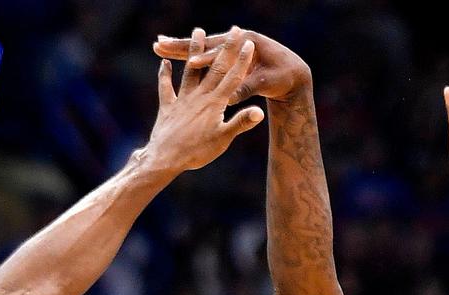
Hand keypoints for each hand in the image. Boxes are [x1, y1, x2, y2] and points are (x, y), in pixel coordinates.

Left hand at [143, 28, 263, 172]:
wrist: (165, 159)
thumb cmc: (197, 152)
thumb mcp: (223, 139)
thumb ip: (240, 123)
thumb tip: (261, 112)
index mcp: (215, 103)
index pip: (232, 78)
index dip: (242, 60)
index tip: (249, 43)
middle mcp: (199, 97)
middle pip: (214, 68)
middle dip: (226, 48)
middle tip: (233, 30)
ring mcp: (182, 100)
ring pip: (190, 71)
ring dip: (195, 50)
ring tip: (199, 31)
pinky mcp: (167, 107)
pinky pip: (165, 87)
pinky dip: (164, 74)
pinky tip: (164, 62)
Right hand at [152, 27, 311, 103]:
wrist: (291, 73)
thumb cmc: (281, 77)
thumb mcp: (266, 83)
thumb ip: (249, 89)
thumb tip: (236, 98)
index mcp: (244, 48)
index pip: (221, 56)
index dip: (207, 60)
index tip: (192, 64)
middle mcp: (231, 46)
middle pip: (203, 47)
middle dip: (182, 47)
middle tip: (160, 42)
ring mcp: (225, 51)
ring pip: (197, 51)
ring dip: (178, 49)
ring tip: (157, 44)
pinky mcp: (222, 58)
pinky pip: (199, 60)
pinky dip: (183, 59)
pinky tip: (165, 58)